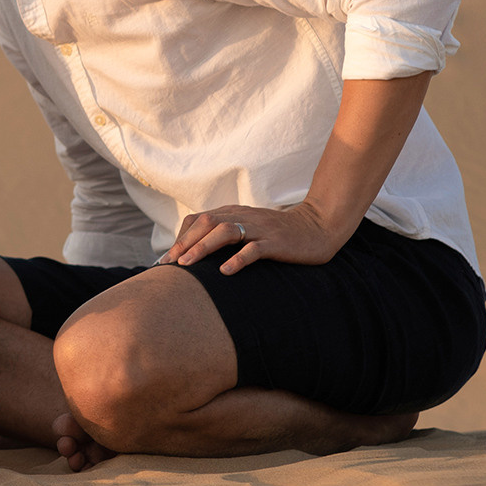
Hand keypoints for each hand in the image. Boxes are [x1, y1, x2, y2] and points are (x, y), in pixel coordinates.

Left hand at [160, 200, 348, 275]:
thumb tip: (196, 254)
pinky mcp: (276, 242)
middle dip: (184, 243)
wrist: (318, 227)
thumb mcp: (249, 229)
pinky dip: (238, 259)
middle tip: (169, 264)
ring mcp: (260, 228)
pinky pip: (254, 249)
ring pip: (225, 231)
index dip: (180, 237)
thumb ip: (226, 234)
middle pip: (206, 223)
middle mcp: (244, 217)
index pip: (198, 220)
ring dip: (203, 248)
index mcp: (234, 213)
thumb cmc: (279, 233)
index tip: (167, 259)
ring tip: (187, 265)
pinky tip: (225, 272)